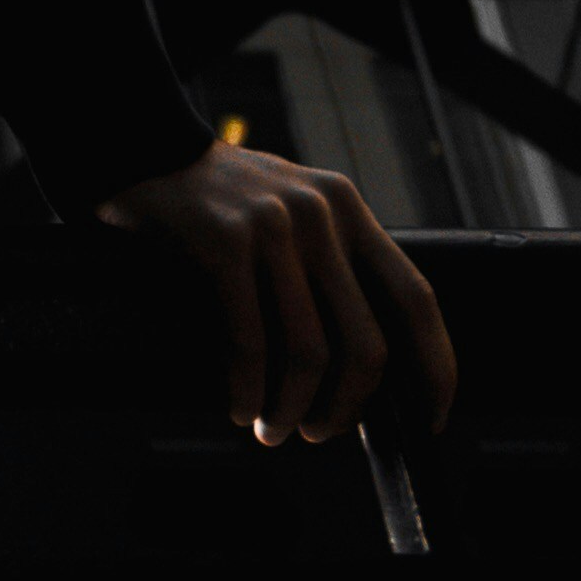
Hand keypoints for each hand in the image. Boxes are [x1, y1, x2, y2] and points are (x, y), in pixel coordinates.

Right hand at [100, 135, 456, 448]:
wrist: (145, 149)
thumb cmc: (223, 203)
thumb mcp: (295, 212)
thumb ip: (333, 267)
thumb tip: (369, 372)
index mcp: (347, 208)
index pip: (415, 297)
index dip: (435, 367)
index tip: (430, 419)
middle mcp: (319, 212)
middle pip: (366, 344)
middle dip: (347, 409)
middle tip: (319, 431)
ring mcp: (273, 224)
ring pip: (310, 354)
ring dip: (292, 410)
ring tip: (272, 426)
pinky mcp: (225, 240)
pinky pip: (252, 342)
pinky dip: (249, 391)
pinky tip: (239, 405)